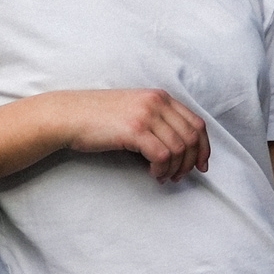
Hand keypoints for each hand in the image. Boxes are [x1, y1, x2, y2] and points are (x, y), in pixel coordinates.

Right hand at [45, 89, 209, 181]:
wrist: (69, 115)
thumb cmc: (98, 117)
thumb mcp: (133, 110)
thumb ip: (156, 121)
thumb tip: (178, 148)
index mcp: (160, 97)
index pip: (196, 123)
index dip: (204, 147)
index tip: (202, 165)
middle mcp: (157, 102)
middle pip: (192, 137)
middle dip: (192, 162)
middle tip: (180, 176)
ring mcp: (146, 115)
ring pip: (179, 148)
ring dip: (175, 169)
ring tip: (164, 177)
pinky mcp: (134, 130)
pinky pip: (163, 155)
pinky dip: (162, 170)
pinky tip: (153, 174)